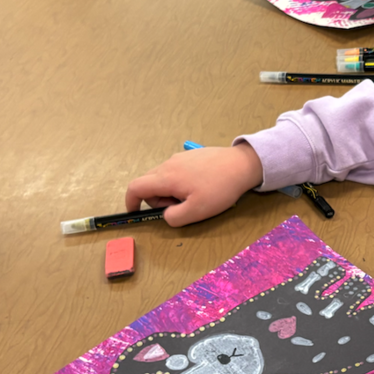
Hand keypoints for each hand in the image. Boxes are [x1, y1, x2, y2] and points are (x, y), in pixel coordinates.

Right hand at [124, 143, 263, 226]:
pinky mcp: (191, 156)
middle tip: (178, 207)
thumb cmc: (219, 189)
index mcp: (166, 177)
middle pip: (148, 182)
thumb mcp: (196, 211)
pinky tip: (199, 187)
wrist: (242, 164)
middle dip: (155, 199)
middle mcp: (168, 164)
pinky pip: (175, 171)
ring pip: (162, 177)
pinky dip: (178, 182)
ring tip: (192, 197)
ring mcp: (180, 157)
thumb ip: (174, 217)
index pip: (135, 187)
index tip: (135, 212)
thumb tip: (166, 215)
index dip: (130, 201)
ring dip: (168, 191)